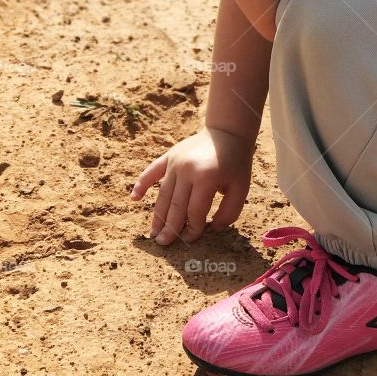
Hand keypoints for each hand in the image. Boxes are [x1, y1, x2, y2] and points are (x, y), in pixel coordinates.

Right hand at [130, 127, 252, 245]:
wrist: (228, 131)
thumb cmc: (236, 162)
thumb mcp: (242, 187)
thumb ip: (231, 211)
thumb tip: (213, 229)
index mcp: (206, 178)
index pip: (195, 211)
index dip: (192, 228)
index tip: (190, 239)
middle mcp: (186, 170)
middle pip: (175, 205)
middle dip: (170, 227)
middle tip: (163, 244)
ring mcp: (175, 162)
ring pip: (163, 194)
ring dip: (157, 215)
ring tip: (154, 233)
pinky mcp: (169, 156)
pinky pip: (151, 172)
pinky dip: (141, 184)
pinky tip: (134, 198)